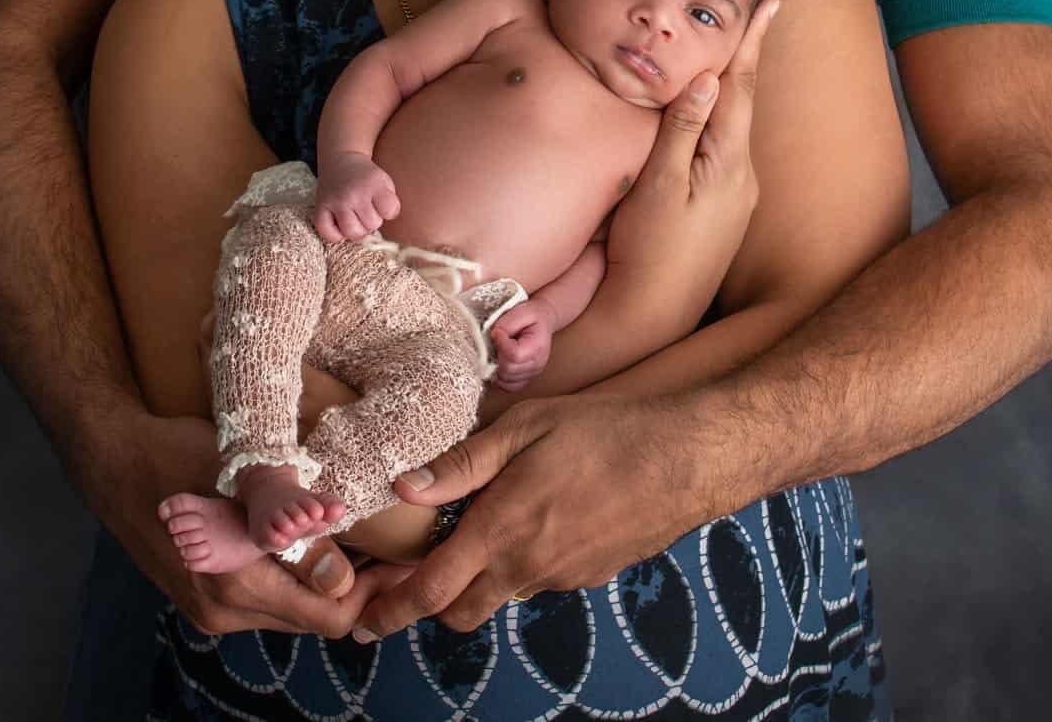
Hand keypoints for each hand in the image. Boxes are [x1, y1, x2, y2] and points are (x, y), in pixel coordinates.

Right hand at [85, 407, 408, 636]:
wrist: (114, 460)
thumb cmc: (180, 453)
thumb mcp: (244, 479)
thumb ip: (293, 531)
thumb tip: (341, 577)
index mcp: (233, 584)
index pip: (327, 614)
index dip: (376, 590)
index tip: (408, 558)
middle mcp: (223, 610)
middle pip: (315, 620)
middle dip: (360, 589)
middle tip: (398, 549)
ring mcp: (212, 610)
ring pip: (293, 613)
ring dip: (329, 585)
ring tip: (366, 543)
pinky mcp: (206, 598)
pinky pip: (269, 602)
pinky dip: (299, 580)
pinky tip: (317, 545)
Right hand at [313, 152, 399, 242]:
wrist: (341, 161)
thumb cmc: (366, 178)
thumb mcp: (385, 182)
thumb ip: (389, 204)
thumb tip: (378, 233)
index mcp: (372, 184)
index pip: (390, 211)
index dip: (389, 211)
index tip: (383, 204)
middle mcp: (353, 194)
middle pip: (371, 225)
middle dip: (372, 220)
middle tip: (367, 210)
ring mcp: (335, 202)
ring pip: (352, 233)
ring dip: (357, 229)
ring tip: (356, 218)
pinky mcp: (320, 208)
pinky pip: (328, 234)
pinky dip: (336, 235)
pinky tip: (341, 225)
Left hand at [353, 395, 714, 638]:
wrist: (688, 459)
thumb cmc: (604, 430)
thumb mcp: (526, 428)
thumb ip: (463, 463)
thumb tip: (404, 486)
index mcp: (502, 530)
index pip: (431, 591)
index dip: (392, 611)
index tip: (364, 622)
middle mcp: (527, 566)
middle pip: (459, 612)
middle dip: (428, 605)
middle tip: (406, 580)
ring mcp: (561, 577)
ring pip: (500, 595)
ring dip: (478, 581)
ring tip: (475, 536)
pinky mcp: (590, 576)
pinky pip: (539, 580)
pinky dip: (521, 565)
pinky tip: (535, 521)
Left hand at [488, 300, 549, 389]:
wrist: (543, 321)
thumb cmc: (532, 316)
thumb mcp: (521, 311)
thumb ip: (506, 324)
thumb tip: (494, 337)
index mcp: (538, 347)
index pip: (514, 355)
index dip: (500, 345)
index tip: (497, 332)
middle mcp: (537, 364)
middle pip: (508, 369)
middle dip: (497, 355)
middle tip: (497, 342)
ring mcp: (532, 374)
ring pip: (506, 380)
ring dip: (496, 367)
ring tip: (498, 351)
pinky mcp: (526, 379)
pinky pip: (509, 387)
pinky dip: (500, 378)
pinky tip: (499, 364)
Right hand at [605, 0, 779, 280]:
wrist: (653, 316)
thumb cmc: (649, 250)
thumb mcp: (658, 184)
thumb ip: (682, 129)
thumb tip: (706, 77)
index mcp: (728, 162)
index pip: (740, 88)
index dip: (751, 43)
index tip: (772, 3)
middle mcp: (742, 176)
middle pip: (740, 103)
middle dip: (743, 59)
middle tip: (755, 13)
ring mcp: (735, 197)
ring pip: (731, 127)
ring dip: (729, 90)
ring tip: (727, 54)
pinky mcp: (722, 212)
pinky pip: (721, 150)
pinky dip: (715, 122)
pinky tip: (704, 116)